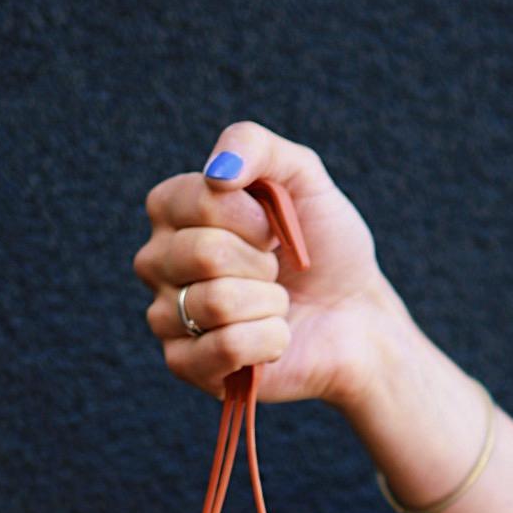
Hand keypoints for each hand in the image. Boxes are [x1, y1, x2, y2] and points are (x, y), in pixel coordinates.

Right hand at [133, 119, 401, 405]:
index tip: (274, 228)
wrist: (355, 316)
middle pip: (202, 253)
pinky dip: (270, 339)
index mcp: (172, 211)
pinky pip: (226, 347)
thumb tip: (217, 171)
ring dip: (269, 302)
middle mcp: (157, 261)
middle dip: (263, 262)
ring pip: (215, 303)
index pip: (197, 199)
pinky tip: (275, 336)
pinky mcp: (187, 366)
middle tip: (276, 270)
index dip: (251, 215)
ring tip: (276, 303)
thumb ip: (256, 146)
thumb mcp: (304, 178)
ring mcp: (167, 317)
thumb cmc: (324, 248)